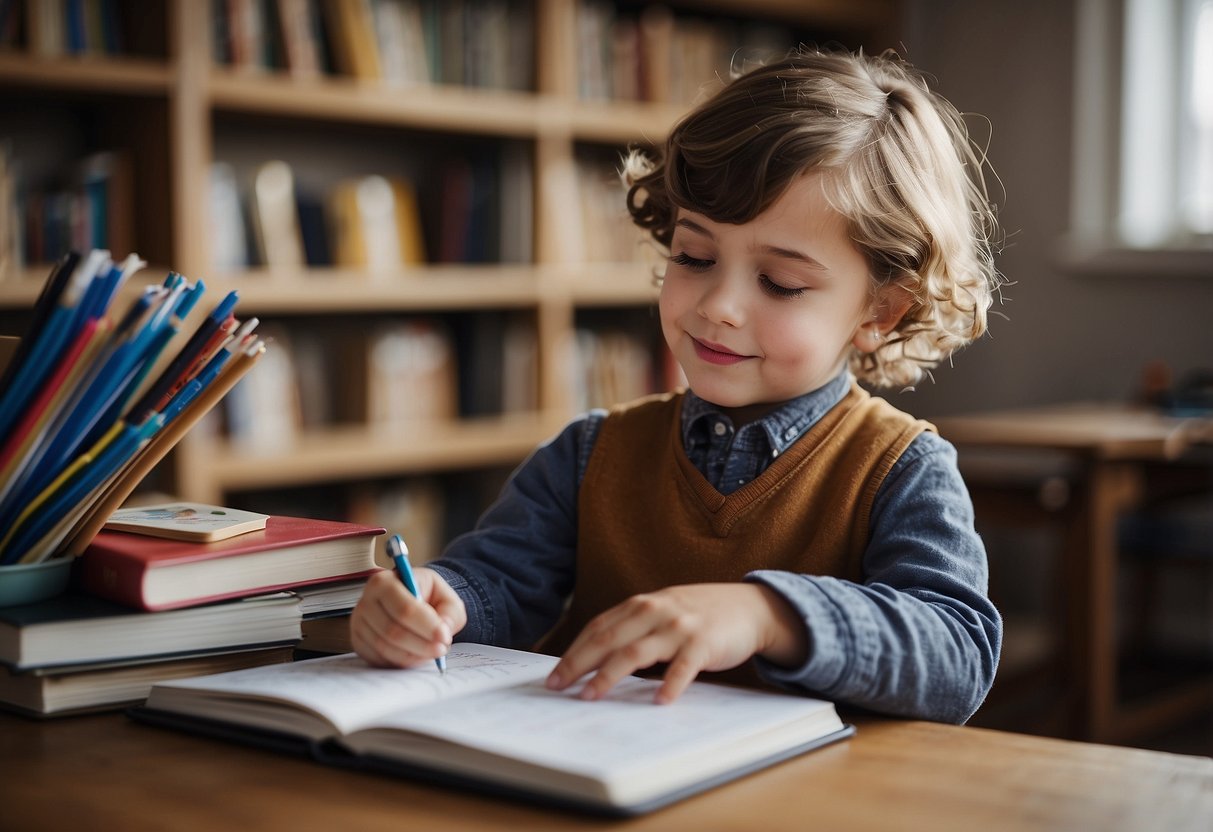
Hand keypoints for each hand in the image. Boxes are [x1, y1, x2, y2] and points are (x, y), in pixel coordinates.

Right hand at [351, 567, 466, 667]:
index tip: (444, 636)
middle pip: (393, 631)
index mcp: (385, 581)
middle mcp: (366, 601)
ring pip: (386, 648)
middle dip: (421, 644)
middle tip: (441, 648)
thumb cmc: (428, 597)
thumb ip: (450, 614)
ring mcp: (358, 623)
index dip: (426, 626)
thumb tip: (443, 632)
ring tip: (432, 652)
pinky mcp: (358, 641)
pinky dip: (401, 662)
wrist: (411, 601)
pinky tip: (416, 655)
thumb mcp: (446, 598)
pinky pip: (379, 659)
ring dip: (413, 655)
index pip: (404, 609)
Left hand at [545, 583, 806, 703]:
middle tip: (559, 686)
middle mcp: (656, 611)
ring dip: (610, 675)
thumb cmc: (699, 614)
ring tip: (592, 696)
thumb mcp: (662, 611)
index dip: (574, 651)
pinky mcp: (704, 643)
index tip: (555, 675)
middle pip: (609, 639)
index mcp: (641, 605)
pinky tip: (658, 702)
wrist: (749, 606)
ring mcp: (679, 627)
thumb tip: (596, 658)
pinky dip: (670, 685)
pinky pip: (683, 667)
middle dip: (580, 664)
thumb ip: (634, 627)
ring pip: (636, 652)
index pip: (598, 627)